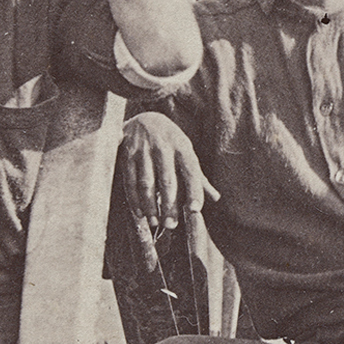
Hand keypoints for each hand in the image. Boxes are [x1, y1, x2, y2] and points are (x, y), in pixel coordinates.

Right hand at [118, 106, 201, 229]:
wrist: (144, 118)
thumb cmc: (170, 141)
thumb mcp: (186, 152)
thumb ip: (198, 176)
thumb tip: (215, 197)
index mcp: (183, 148)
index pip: (191, 172)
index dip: (194, 191)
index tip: (195, 210)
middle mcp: (164, 149)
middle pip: (168, 181)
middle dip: (170, 205)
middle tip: (172, 225)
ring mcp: (144, 151)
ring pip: (147, 183)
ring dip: (150, 205)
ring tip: (156, 222)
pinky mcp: (127, 154)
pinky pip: (130, 180)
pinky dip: (134, 199)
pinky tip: (139, 213)